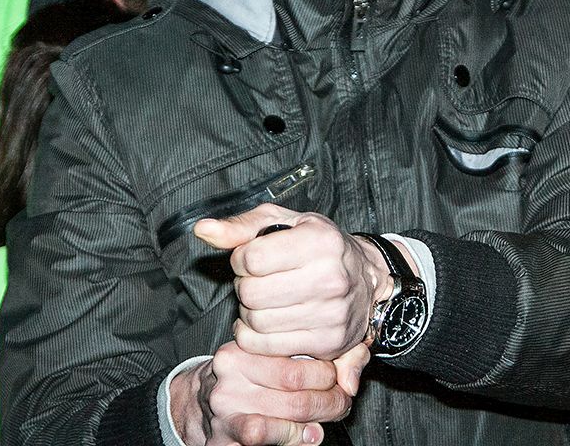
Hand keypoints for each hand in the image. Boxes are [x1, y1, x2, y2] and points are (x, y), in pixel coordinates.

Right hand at [171, 342, 352, 445]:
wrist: (195, 405)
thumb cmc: (239, 380)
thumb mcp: (262, 360)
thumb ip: (303, 361)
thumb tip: (345, 381)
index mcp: (243, 349)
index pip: (298, 359)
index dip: (330, 373)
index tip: (340, 380)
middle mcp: (231, 375)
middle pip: (297, 388)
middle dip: (331, 399)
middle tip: (341, 403)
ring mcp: (225, 407)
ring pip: (287, 415)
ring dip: (318, 421)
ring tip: (325, 420)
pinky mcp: (222, 438)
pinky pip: (265, 436)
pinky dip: (293, 439)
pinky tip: (303, 437)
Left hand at [194, 204, 391, 361]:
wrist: (366, 280)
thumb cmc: (318, 246)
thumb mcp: (284, 223)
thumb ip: (240, 227)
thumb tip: (203, 230)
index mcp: (320, 241)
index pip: (251, 258)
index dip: (241, 258)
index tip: (251, 258)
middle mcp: (330, 278)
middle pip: (251, 293)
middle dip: (244, 286)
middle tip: (257, 281)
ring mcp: (331, 314)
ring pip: (256, 322)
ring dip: (249, 312)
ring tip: (264, 300)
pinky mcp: (327, 343)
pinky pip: (266, 346)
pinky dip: (254, 336)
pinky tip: (265, 322)